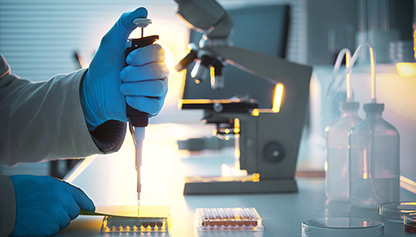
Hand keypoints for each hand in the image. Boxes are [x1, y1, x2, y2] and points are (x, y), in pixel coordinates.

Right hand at [10, 175, 94, 235]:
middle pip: (73, 211)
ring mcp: (57, 213)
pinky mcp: (51, 226)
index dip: (86, 203)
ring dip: (55, 221)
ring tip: (39, 215)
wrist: (5, 202)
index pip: (80, 196)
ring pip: (64, 222)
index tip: (90, 208)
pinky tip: (36, 222)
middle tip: (47, 211)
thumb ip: (58, 191)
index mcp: (60, 187)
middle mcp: (62, 199)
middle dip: (64, 213)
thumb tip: (69, 200)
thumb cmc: (19, 192)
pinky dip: (47, 229)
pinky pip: (55, 230)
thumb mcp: (42, 184)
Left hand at [81, 7, 168, 129]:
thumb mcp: (111, 41)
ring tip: (122, 87)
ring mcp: (158, 91)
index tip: (127, 59)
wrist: (94, 93)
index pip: (160, 52)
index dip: (143, 56)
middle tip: (121, 75)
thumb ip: (125, 23)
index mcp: (152, 57)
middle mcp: (159, 72)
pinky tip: (127, 99)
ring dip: (133, 87)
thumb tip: (143, 10)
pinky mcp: (154, 107)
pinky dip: (136, 101)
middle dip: (135, 73)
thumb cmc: (105, 67)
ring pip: (157, 87)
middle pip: (159, 71)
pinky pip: (153, 105)